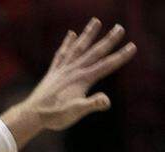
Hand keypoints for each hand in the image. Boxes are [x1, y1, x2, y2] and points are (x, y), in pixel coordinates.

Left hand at [17, 18, 135, 134]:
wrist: (31, 115)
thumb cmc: (54, 116)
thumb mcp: (75, 113)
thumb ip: (91, 105)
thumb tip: (106, 101)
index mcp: (83, 79)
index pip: (106, 65)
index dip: (120, 56)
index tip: (133, 46)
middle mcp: (74, 70)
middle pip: (95, 52)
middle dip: (109, 40)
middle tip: (120, 27)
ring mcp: (63, 69)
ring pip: (78, 47)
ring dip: (88, 34)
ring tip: (96, 21)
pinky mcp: (54, 72)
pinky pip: (62, 54)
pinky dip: (67, 44)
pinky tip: (72, 34)